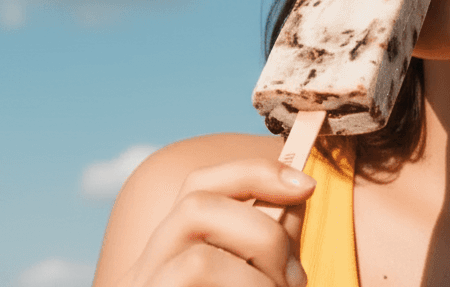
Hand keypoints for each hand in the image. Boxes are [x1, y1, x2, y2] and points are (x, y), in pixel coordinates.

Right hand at [115, 157, 315, 286]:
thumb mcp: (255, 280)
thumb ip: (266, 244)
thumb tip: (297, 191)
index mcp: (167, 260)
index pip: (198, 186)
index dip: (254, 173)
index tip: (306, 185)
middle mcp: (143, 271)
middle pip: (196, 202)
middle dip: (262, 228)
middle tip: (294, 278)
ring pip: (197, 240)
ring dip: (258, 263)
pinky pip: (197, 268)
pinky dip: (248, 285)